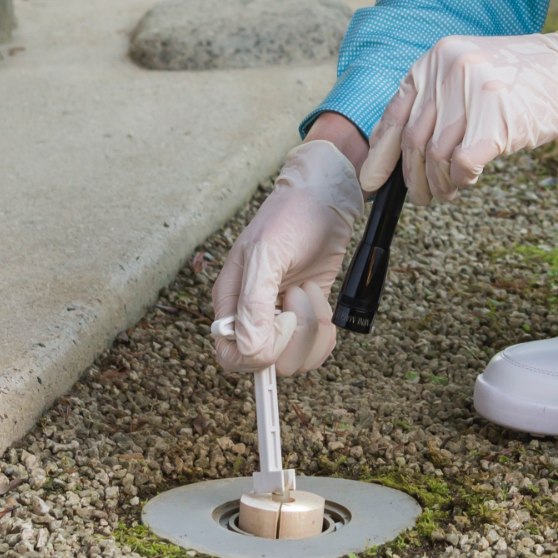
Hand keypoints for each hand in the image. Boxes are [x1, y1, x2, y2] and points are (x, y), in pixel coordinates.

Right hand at [210, 140, 363, 375]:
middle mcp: (254, 314)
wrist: (327, 195)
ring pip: (295, 358)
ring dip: (312, 328)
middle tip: (297, 294)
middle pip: (267, 362)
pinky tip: (323, 300)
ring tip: (309, 289)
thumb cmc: (291, 216)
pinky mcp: (309, 314)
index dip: (256, 354)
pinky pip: (316, 348)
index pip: (230, 355)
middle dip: (293, 335)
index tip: (281, 323)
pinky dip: (326, 332)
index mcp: (232, 300)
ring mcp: (283, 316)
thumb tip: (249, 348)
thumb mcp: (268, 253)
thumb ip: (254, 303)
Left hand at [361, 27, 557, 204]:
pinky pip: (461, 165)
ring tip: (449, 191)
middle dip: (413, 177)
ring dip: (439, 184)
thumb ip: (440, 98)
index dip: (380, 153)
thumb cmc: (528, 77)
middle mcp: (448, 68)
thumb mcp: (472, 70)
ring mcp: (471, 92)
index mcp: (437, 56)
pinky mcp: (494, 120)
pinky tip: (469, 181)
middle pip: (413, 140)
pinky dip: (461, 180)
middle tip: (422, 196)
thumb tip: (406, 149)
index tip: (373, 181)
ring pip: (435, 157)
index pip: (395, 112)